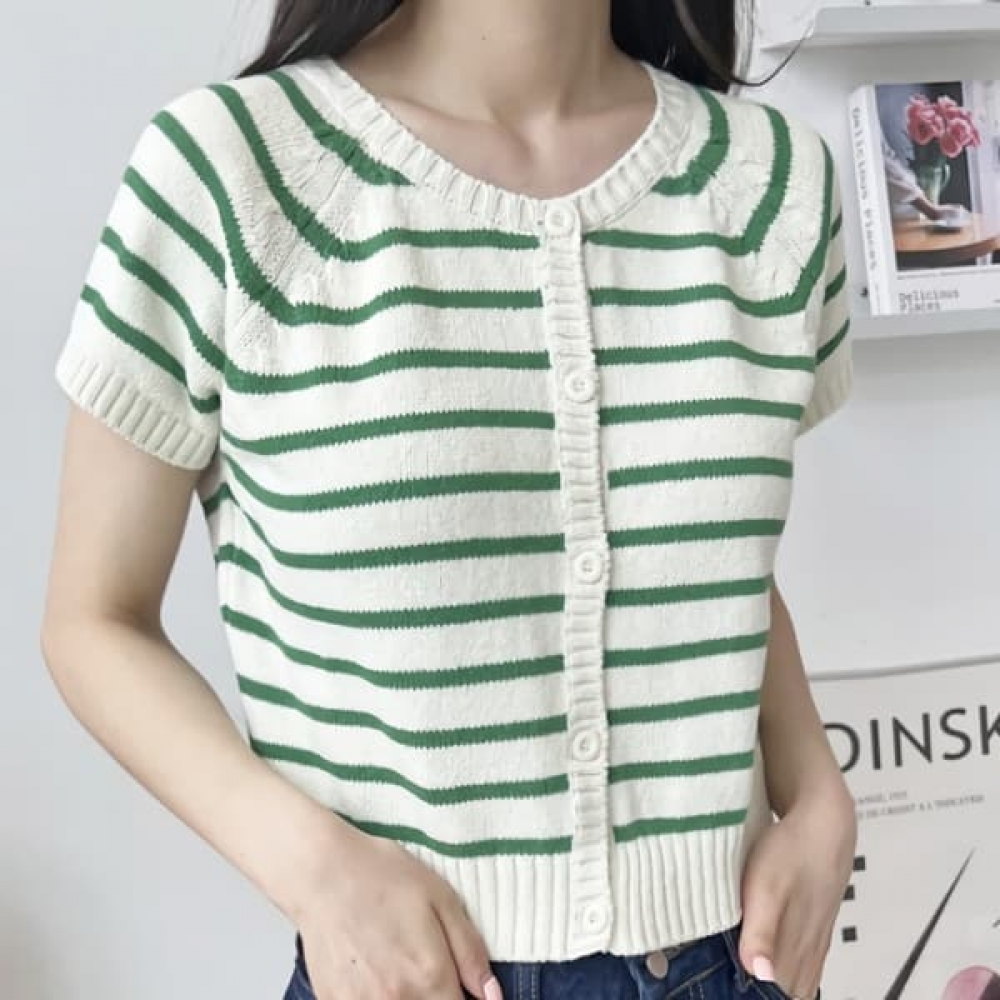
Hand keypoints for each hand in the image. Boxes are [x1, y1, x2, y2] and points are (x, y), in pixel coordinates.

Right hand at [294, 823, 503, 999]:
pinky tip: (375, 973)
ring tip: (399, 966)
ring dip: (408, 998)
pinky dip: (377, 996)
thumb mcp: (440, 899)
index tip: (459, 986)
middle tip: (425, 968)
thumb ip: (470, 953)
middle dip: (436, 997)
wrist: (321, 871)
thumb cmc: (382, 876)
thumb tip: (493, 995)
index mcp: (429, 977)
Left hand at [737, 780, 856, 998]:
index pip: (776, 995)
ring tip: (740, 979)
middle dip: (761, 994)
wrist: (825, 822)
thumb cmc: (793, 851)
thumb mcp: (766, 888)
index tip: (723, 989)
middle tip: (726, 984)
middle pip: (787, 993)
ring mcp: (814, 941)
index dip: (755, 996)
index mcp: (795, 949)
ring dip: (773, 986)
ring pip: (795, 980)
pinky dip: (783, 970)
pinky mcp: (814, 927)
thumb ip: (761, 933)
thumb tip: (760, 976)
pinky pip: (801, 963)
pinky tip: (767, 963)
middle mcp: (808, 952)